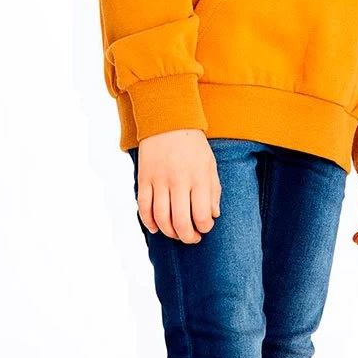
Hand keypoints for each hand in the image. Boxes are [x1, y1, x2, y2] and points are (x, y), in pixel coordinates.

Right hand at [136, 129, 221, 243]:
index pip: (202, 215)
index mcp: (199, 177)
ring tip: (175, 233)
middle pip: (181, 222)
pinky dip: (148, 222)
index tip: (204, 227)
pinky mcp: (144, 178)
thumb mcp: (210, 163)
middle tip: (191, 238)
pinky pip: (143, 207)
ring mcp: (159, 180)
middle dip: (187, 237)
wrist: (167, 120)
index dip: (204, 228)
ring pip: (161, 218)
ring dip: (169, 232)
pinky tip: (155, 227)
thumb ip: (213, 190)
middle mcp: (179, 180)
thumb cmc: (192, 145)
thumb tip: (213, 216)